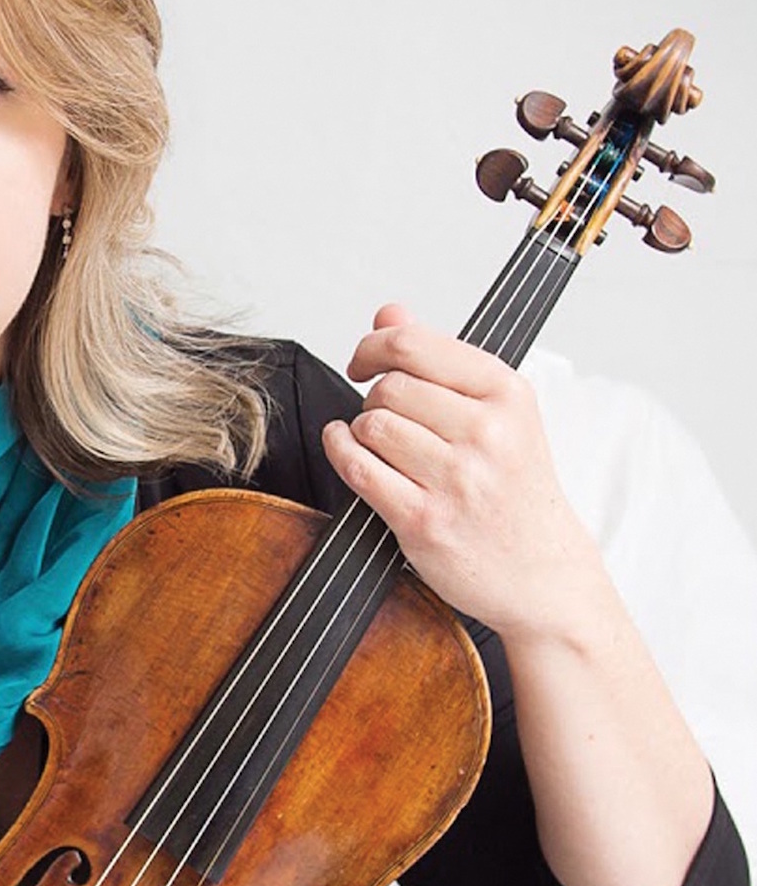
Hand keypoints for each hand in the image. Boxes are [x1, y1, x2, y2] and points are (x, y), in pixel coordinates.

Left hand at [320, 304, 600, 639]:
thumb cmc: (516, 489)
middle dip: (374, 397)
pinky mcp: (423, 520)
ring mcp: (455, 479)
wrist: (544, 573)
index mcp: (507, 394)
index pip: (412, 345)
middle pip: (387, 387)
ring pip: (370, 425)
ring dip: (363, 431)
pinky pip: (358, 469)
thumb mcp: (498, 412)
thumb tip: (390, 312)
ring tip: (383, 445)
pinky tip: (348, 448)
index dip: (372, 346)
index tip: (364, 359)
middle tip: (389, 417)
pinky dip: (341, 452)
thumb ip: (439, 358)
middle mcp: (486, 433)